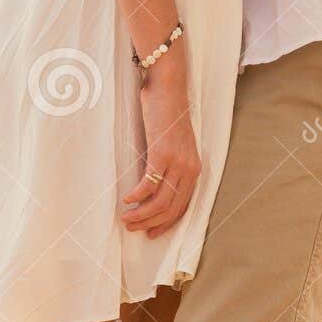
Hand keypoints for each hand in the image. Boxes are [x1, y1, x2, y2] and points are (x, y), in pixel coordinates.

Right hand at [120, 48, 200, 237]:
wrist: (168, 88)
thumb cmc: (167, 114)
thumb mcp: (174, 145)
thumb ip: (169, 165)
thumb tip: (153, 186)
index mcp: (194, 169)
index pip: (183, 207)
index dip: (166, 223)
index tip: (150, 232)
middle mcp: (190, 169)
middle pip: (171, 208)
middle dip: (150, 223)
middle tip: (133, 228)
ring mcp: (177, 162)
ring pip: (160, 202)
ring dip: (141, 214)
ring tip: (126, 218)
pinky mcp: (163, 154)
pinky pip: (149, 185)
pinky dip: (136, 196)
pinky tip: (127, 198)